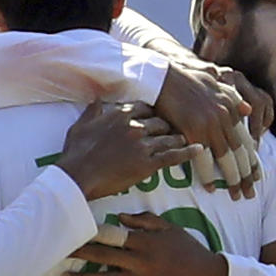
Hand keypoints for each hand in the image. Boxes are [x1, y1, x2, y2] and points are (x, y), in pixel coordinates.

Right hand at [58, 101, 201, 200]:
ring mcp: (143, 145)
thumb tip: (97, 100)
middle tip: (178, 130)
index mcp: (120, 114)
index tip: (159, 116)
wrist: (78, 175)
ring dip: (180, 138)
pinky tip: (200, 150)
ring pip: (169, 138)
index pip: (147, 107)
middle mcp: (135, 126)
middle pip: (162, 121)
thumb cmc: (76, 152)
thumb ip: (92, 111)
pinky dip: (188, 153)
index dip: (154, 113)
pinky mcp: (147, 164)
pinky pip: (173, 156)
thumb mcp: (80, 125)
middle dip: (169, 126)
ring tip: (190, 139)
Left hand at [59, 211, 228, 275]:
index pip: (111, 234)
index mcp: (144, 241)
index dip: (90, 232)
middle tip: (58, 251)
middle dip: (78, 253)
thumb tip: (120, 215)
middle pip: (102, 256)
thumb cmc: (189, 251)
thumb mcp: (170, 229)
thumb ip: (145, 221)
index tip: (73, 229)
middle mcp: (139, 261)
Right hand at [154, 62, 263, 199]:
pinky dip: (207, 175)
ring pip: (226, 158)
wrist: (162, 77)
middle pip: (240, 152)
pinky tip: (211, 188)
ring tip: (237, 195)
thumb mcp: (214, 83)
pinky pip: (203, 159)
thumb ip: (232, 97)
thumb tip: (248, 109)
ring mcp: (210, 124)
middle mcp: (224, 116)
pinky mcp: (193, 131)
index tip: (257, 176)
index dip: (253, 160)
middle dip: (247, 175)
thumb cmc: (184, 80)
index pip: (247, 140)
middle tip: (250, 193)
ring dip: (232, 179)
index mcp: (231, 107)